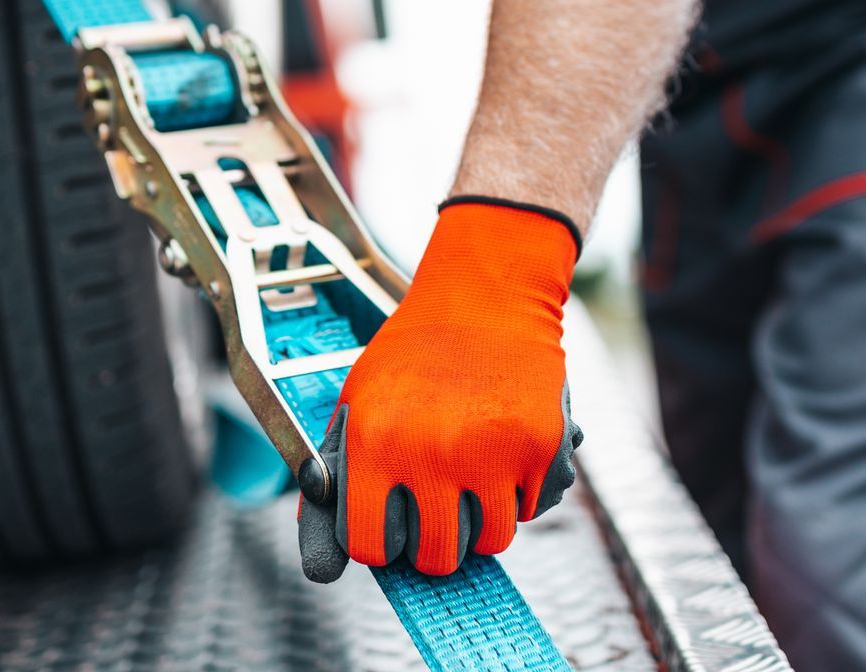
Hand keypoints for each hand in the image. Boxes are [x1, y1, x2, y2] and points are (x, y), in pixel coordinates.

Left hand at [297, 198, 583, 580]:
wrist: (485, 296)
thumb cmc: (413, 356)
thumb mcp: (358, 405)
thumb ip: (336, 484)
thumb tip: (324, 570)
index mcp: (375, 442)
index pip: (373, 548)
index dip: (382, 541)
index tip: (392, 521)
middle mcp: (432, 452)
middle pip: (438, 557)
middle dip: (436, 538)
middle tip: (438, 499)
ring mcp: (492, 451)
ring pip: (491, 542)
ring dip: (482, 519)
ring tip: (472, 474)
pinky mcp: (541, 445)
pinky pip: (531, 509)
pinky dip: (520, 493)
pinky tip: (503, 451)